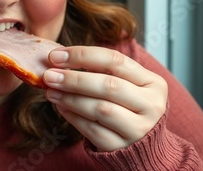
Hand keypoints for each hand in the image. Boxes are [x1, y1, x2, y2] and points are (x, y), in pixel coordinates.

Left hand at [43, 46, 167, 151]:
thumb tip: (58, 60)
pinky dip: (73, 117)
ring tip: (51, 92)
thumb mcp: (125, 84)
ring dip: (70, 98)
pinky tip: (61, 107)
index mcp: (153, 82)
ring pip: (100, 109)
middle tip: (49, 75)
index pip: (114, 60)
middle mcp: (151, 105)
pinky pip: (92, 130)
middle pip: (108, 85)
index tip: (55, 56)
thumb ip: (99, 70)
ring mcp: (139, 129)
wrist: (143, 143)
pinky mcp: (122, 146)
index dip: (82, 56)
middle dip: (74, 79)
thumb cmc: (127, 105)